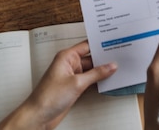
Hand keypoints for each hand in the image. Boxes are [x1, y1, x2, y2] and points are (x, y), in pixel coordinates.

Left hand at [0, 41, 116, 129]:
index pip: (87, 45)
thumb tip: (110, 66)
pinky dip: (98, 81)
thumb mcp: (77, 83)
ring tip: (117, 69)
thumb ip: (96, 74)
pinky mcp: (74, 87)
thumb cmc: (48, 97)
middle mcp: (69, 64)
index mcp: (67, 57)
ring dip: (102, 71)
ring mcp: (72, 76)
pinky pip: (90, 80)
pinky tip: (107, 80)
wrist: (38, 117)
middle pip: (91, 58)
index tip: (113, 42)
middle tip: (120, 56)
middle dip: (104, 58)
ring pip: (92, 70)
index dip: (100, 44)